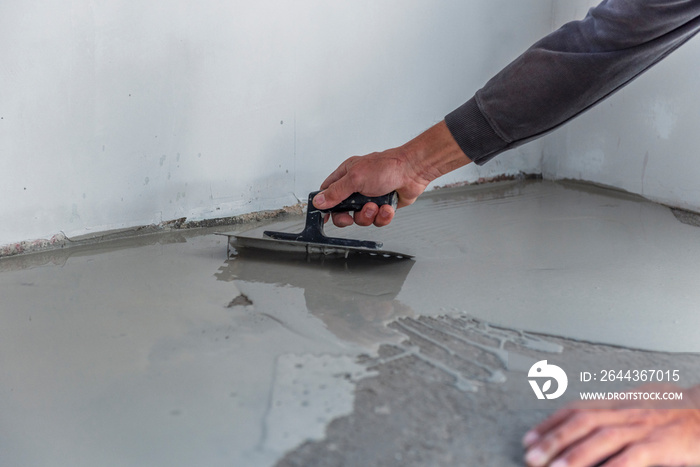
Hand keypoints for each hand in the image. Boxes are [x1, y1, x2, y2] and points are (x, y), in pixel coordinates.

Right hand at [312, 121, 470, 227]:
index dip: (324, 205)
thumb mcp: (355, 178)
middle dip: (347, 217)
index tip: (324, 217)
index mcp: (346, 175)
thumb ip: (335, 192)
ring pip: (360, 218)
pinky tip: (386, 207)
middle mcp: (357, 187)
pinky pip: (377, 220)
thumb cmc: (387, 166)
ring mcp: (370, 197)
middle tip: (351, 216)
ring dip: (367, 215)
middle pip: (342, 210)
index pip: (328, 192)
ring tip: (375, 206)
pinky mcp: (382, 206)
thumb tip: (319, 201)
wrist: (413, 171)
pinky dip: (382, 216)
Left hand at [523, 383, 699, 466]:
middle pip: (581, 421)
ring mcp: (645, 426)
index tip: (528, 438)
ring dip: (574, 454)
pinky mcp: (664, 443)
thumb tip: (589, 425)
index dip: (549, 423)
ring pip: (601, 437)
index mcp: (620, 402)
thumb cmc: (681, 412)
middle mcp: (628, 410)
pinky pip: (633, 456)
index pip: (576, 409)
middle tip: (530, 456)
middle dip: (552, 439)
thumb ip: (616, 414)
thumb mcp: (643, 405)